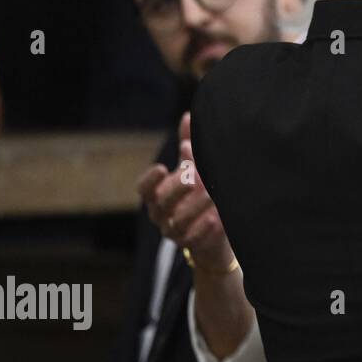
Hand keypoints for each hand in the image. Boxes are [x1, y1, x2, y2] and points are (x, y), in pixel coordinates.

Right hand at [135, 113, 233, 270]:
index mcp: (157, 195)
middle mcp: (161, 214)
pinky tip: (217, 218)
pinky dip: (204, 229)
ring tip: (213, 194)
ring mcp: (174, 232)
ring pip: (178, 222)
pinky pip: (193, 240)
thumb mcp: (192, 169)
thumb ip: (188, 146)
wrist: (214, 234)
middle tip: (194, 176)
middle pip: (162, 203)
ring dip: (196, 207)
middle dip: (177, 188)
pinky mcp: (190, 246)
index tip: (161, 168)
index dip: (150, 179)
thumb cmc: (197, 195)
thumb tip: (188, 115)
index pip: (144, 188)